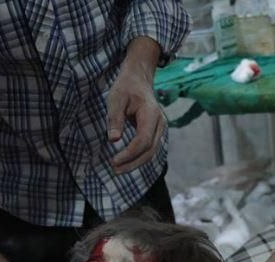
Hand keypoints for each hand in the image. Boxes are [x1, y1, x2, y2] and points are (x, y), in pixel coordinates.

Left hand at [107, 39, 165, 172]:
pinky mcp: (156, 132)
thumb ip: (115, 119)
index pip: (143, 140)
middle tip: (114, 170)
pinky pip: (149, 149)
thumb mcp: (116, 99)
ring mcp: (160, 128)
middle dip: (132, 163)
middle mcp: (160, 123)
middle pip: (149, 150)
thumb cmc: (126, 87)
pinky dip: (138, 158)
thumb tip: (113, 139)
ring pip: (151, 153)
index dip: (129, 154)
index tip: (113, 161)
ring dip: (135, 163)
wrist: (139, 79)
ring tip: (117, 170)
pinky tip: (125, 163)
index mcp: (151, 113)